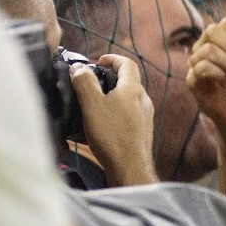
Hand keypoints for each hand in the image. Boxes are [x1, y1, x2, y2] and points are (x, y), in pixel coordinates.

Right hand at [72, 55, 157, 185]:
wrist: (130, 167)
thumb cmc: (111, 135)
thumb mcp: (91, 104)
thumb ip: (85, 83)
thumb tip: (79, 67)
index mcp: (133, 89)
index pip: (127, 63)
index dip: (112, 58)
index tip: (98, 61)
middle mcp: (144, 100)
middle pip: (128, 81)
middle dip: (109, 77)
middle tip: (91, 82)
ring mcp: (145, 116)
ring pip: (129, 98)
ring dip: (112, 95)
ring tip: (93, 102)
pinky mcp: (142, 131)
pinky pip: (129, 114)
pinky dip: (116, 111)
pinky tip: (103, 122)